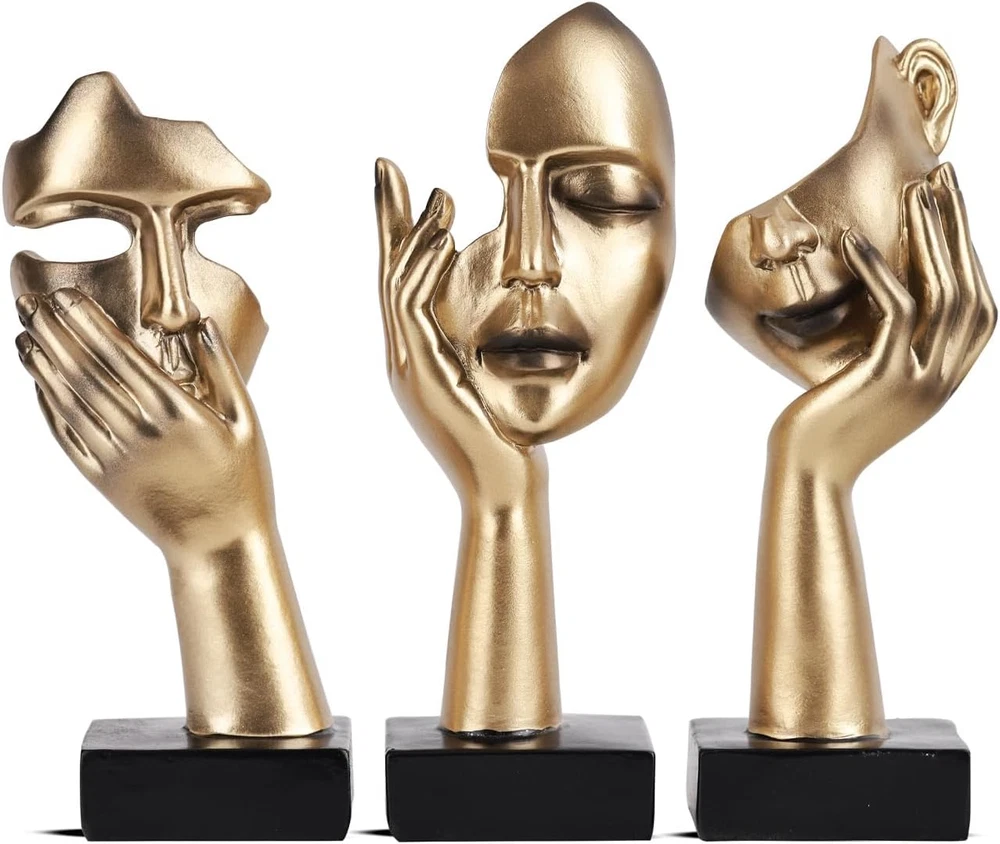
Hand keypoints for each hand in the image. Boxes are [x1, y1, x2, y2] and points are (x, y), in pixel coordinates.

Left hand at [15, 288, 275, 559]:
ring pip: (69, 402)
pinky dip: (48, 407)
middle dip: (56, 334)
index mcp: (178, 412)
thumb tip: (202, 324)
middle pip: (86, 373)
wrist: (220, 545)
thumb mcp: (246, 421)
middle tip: (33, 303)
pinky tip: (39, 383)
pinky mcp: (103, 481)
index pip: (120, 356)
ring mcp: (117, 459)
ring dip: (44, 365)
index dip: (88, 323)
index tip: (66, 296)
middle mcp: (141, 432)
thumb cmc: (241, 479)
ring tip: (25, 333)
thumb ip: (223, 369)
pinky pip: (66, 437)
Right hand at [375, 158, 538, 499]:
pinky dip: (424, 268)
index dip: (397, 234)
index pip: (402, 283)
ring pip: (398, 284)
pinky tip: (442, 237)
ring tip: (439, 194)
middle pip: (389, 273)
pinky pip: (413, 307)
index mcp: (418, 353)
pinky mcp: (419, 370)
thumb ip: (474, 346)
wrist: (500, 480)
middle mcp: (404, 354)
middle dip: (389, 219)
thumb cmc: (502, 436)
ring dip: (417, 235)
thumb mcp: (485, 379)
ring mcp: (406, 363)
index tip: (400, 190)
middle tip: (388, 167)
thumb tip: (488, 319)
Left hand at [773, 163, 995, 482]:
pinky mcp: (886, 380)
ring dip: (930, 237)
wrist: (806, 473)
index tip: (950, 204)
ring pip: (942, 294)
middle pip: (970, 288)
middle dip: (959, 228)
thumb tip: (883, 301)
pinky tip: (854, 242)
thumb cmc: (825, 426)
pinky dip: (878, 272)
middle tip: (943, 175)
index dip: (968, 250)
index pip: (976, 303)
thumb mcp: (869, 384)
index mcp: (947, 375)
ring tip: (912, 190)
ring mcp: (922, 380)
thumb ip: (891, 348)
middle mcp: (946, 378)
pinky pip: (895, 313)